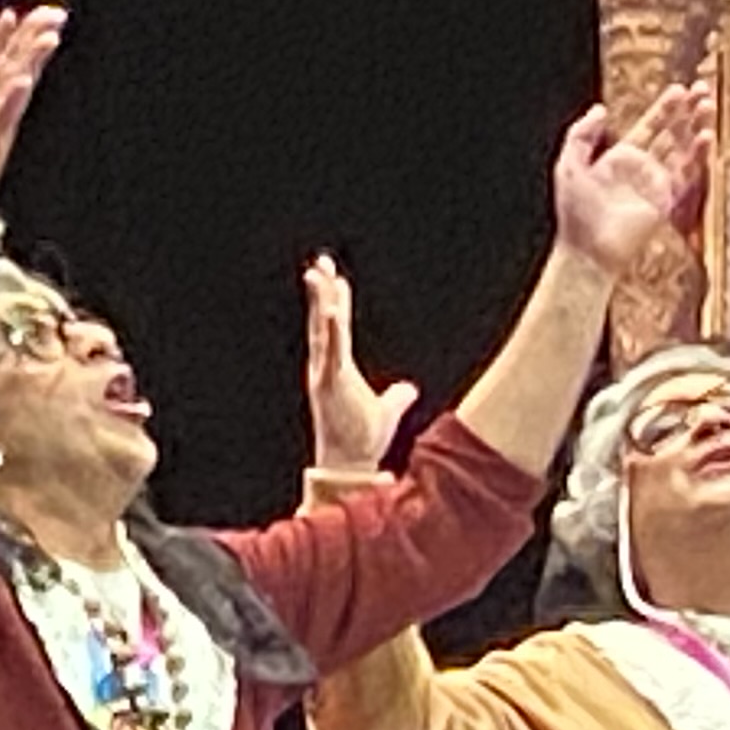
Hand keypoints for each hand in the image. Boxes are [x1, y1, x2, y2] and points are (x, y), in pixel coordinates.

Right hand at [302, 254, 414, 473]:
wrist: (350, 466)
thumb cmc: (363, 440)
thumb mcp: (386, 411)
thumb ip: (397, 397)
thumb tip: (409, 389)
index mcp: (337, 370)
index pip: (334, 328)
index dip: (334, 301)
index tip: (334, 276)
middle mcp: (326, 368)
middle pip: (322, 321)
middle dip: (321, 291)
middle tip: (319, 262)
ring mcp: (326, 375)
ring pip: (322, 330)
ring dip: (321, 302)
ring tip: (320, 274)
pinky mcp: (331, 385)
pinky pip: (332, 353)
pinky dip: (333, 331)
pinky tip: (334, 310)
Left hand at [550, 84, 711, 275]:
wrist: (589, 252)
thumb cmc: (576, 214)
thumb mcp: (568, 165)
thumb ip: (581, 135)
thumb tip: (600, 108)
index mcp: (620, 157)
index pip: (649, 126)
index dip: (665, 108)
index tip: (680, 89)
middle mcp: (643, 168)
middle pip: (672, 133)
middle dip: (688, 111)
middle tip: (702, 89)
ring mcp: (657, 184)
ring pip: (683, 149)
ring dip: (697, 127)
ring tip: (708, 106)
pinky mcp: (667, 201)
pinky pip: (688, 174)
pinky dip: (698, 155)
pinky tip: (706, 136)